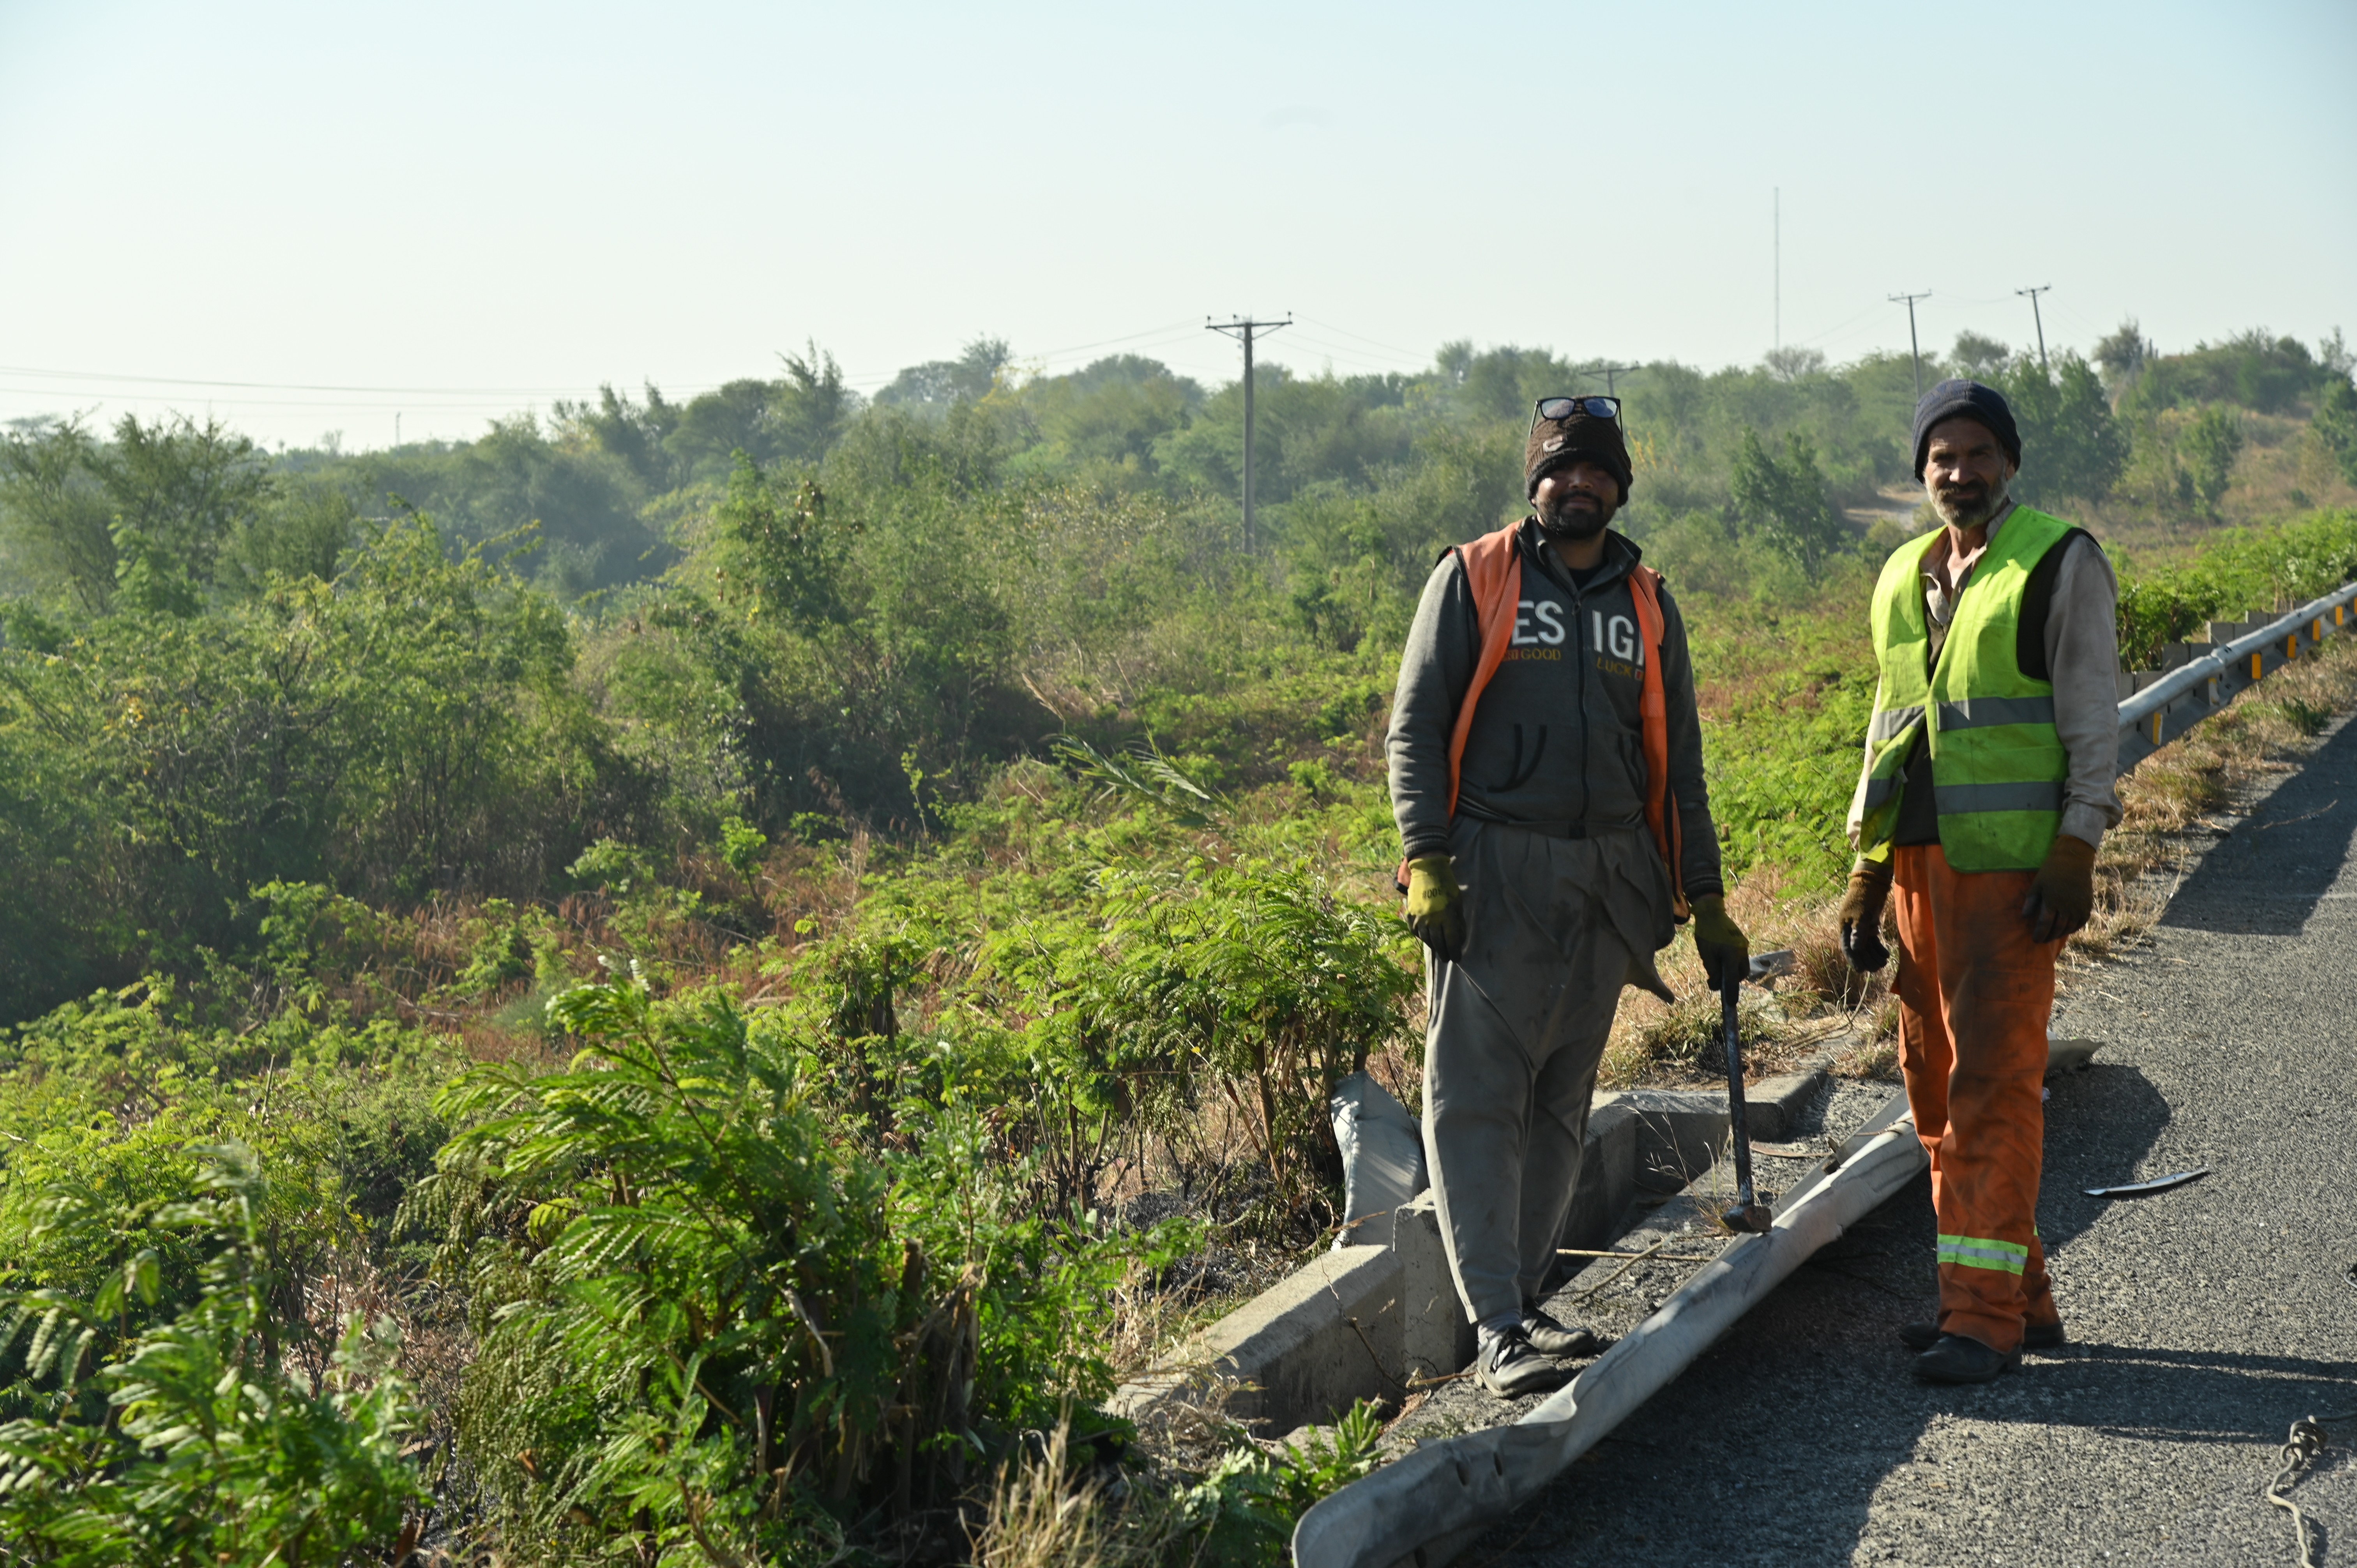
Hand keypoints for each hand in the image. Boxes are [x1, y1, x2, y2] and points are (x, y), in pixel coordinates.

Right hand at [1402, 855, 1465, 959]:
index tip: (1457, 959)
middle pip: (1438, 942)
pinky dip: (1421, 936)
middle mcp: (1431, 920)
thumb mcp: (1457, 902)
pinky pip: (1415, 930)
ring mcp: (1419, 918)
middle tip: (1447, 958)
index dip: (1454, 951)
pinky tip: (1426, 938)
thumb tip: (1459, 936)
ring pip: (1426, 938)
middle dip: (1444, 952)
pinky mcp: (1410, 914)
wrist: (1427, 870)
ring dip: (1433, 946)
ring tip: (1438, 950)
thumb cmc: (1447, 885)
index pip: (1451, 940)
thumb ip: (1458, 920)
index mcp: (1446, 916)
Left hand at [1689, 894, 1749, 993]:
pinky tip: (1721, 958)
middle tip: (1715, 979)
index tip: (1731, 1004)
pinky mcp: (1742, 942)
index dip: (1731, 992)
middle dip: (1731, 980)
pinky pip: (1740, 958)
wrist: (1712, 912)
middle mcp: (1741, 952)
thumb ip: (1712, 970)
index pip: (1732, 979)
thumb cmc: (1706, 933)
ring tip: (1717, 966)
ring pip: (1741, 967)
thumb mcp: (1705, 954)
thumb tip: (1717, 984)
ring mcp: (1743, 946)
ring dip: (1732, 971)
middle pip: (1740, 974)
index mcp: (1731, 955)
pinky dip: (1732, 962)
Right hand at [1837, 857, 1893, 972]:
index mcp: (1845, 927)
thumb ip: (1859, 933)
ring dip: (1874, 955)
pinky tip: (1886, 954)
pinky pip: (1873, 941)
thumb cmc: (1864, 898)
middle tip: (1878, 968)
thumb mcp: (1861, 915)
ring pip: (1867, 946)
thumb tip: (1855, 949)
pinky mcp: (1870, 925)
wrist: (1872, 883)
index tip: (1861, 971)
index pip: (1847, 947)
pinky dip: (1879, 948)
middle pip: (1858, 949)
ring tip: (1884, 963)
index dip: (1854, 960)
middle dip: (1867, 959)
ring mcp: (1861, 928)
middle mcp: (1851, 929)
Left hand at [2023, 833, 2095, 942]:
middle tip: (2042, 940)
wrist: (2074, 861)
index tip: (2035, 940)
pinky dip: (2073, 929)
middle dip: (2049, 936)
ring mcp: (2079, 907)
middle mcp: (2067, 906)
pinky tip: (2066, 930)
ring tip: (2052, 936)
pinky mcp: (2087, 906)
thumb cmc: (2051, 872)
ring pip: (2069, 927)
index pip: (2045, 924)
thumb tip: (2024, 916)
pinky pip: (2081, 923)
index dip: (2039, 934)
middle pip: (2057, 928)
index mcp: (2052, 901)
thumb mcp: (2037, 884)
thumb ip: (2031, 901)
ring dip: (2060, 934)